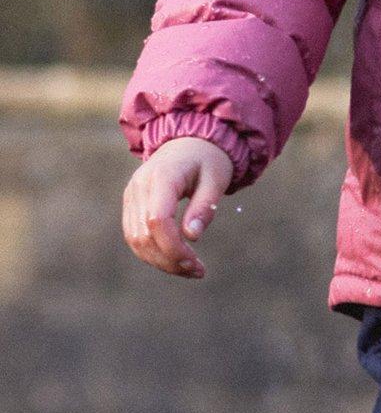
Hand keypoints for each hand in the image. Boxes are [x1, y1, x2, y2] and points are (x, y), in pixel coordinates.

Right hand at [122, 137, 235, 278]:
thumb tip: (192, 237)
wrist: (189, 141)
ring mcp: (131, 195)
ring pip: (135, 239)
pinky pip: (134, 235)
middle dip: (169, 259)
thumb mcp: (216, 179)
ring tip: (190, 269)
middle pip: (143, 234)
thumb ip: (205, 206)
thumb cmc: (208, 160)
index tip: (195, 263)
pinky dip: (152, 252)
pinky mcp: (131, 204)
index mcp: (162, 177)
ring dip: (160, 261)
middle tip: (198, 271)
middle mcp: (139, 186)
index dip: (173, 247)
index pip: (158, 220)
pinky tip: (175, 259)